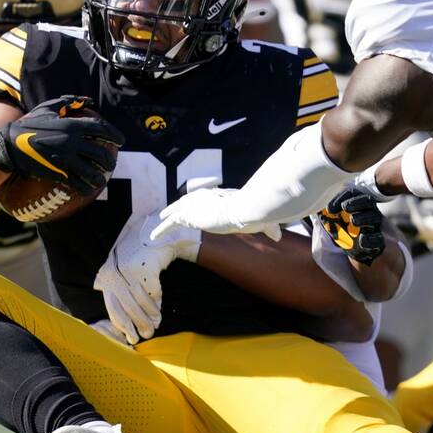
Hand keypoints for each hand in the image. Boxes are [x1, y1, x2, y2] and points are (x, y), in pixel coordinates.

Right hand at [0, 96, 123, 191]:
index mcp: (71, 125)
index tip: (121, 141)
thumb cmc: (29, 123)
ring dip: (100, 177)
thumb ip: (69, 103)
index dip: (114, 135)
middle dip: (109, 160)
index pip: (100, 129)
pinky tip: (88, 189)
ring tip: (101, 180)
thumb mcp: (48, 108)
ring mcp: (65, 158)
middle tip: (110, 163)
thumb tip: (87, 101)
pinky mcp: (57, 172)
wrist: (9, 144)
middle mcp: (71, 142)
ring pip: (91, 171)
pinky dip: (85, 187)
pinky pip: (77, 182)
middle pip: (100, 153)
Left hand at [94, 212, 200, 344]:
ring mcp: (129, 271)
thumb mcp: (124, 265)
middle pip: (126, 307)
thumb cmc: (141, 249)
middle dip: (137, 325)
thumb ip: (122, 285)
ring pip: (139, 302)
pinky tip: (159, 311)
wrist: (154, 226)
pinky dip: (156, 303)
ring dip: (149, 317)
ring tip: (156, 325)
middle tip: (146, 336)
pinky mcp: (144, 268)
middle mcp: (115, 274)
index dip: (121, 325)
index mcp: (108, 275)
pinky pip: (152, 292)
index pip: (112, 306)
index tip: (130, 337)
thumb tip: (128, 313)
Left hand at [151, 188, 282, 241]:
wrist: (242, 211)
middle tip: (168, 213)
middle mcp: (204, 198)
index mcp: (219, 196)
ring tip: (158, 222)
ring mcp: (194, 205)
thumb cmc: (252, 213)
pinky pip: (168, 223)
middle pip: (186, 202)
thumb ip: (269, 228)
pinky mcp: (186, 216)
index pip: (204, 199)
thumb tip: (280, 237)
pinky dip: (161, 230)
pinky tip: (153, 237)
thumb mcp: (261, 221)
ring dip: (166, 217)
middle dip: (177, 207)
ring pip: (175, 211)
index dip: (197, 205)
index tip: (192, 210)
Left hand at [318, 189, 385, 264]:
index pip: (354, 194)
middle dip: (356, 203)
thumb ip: (325, 213)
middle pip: (368, 202)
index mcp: (358, 205)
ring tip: (353, 221)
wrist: (350, 250)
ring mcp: (375, 227)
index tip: (330, 208)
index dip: (343, 197)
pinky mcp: (377, 242)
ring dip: (363, 218)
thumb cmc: (342, 230)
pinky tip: (362, 240)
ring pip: (374, 218)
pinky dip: (369, 239)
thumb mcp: (331, 221)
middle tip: (345, 208)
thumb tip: (316, 209)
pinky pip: (378, 239)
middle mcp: (369, 213)